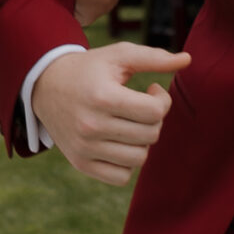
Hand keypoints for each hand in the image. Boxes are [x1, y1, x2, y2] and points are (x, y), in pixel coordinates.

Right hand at [31, 43, 189, 184]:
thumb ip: (154, 58)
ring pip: (139, 158)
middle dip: (154, 119)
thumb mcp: (118, 56)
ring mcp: (85, 148)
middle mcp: (92, 125)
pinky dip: (128, 162)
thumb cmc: (90, 69)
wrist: (45, 86)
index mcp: (102, 96)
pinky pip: (122, 176)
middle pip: (150, 135)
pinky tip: (121, 141)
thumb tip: (189, 59)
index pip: (155, 112)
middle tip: (141, 105)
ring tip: (131, 123)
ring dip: (143, 140)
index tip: (152, 90)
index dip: (162, 100)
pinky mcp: (81, 163)